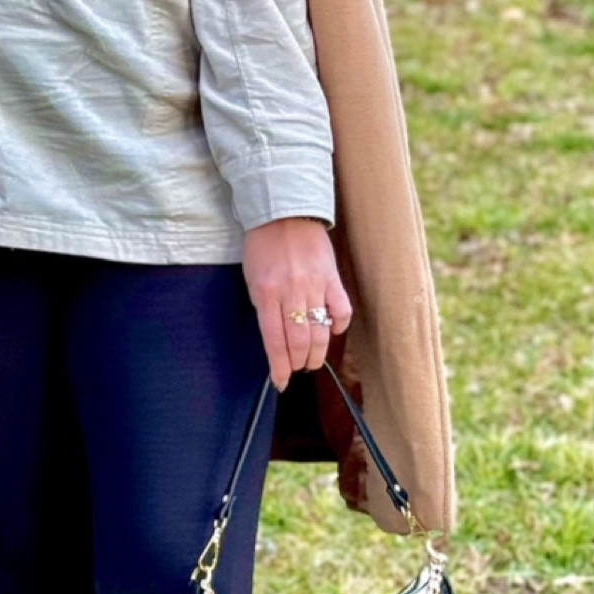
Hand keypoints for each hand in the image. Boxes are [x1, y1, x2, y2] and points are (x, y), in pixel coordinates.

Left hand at [241, 218, 351, 389]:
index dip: (279, 367)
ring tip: (312, 360)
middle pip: (299, 341)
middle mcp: (290, 292)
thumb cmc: (262, 247)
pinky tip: (332, 330)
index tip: (281, 381)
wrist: (284, 212)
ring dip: (317, 352)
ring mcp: (314, 285)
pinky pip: (341, 310)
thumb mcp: (252, 279)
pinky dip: (338, 326)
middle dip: (298, 363)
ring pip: (320, 332)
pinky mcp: (332, 278)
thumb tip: (276, 340)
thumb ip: (264, 308)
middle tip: (298, 369)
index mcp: (266, 294)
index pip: (274, 341)